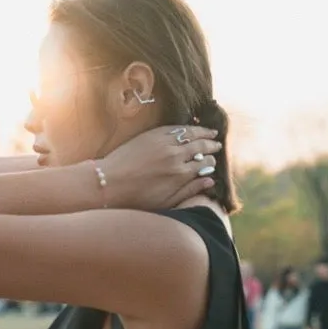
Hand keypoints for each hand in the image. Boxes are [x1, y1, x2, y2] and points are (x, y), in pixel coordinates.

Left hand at [101, 124, 222, 210]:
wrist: (110, 183)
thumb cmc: (137, 198)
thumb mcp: (167, 201)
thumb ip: (190, 190)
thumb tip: (210, 181)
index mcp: (181, 174)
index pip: (205, 164)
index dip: (212, 163)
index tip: (214, 162)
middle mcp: (176, 156)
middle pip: (201, 147)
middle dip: (211, 145)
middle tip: (217, 144)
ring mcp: (164, 143)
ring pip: (190, 134)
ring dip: (203, 133)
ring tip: (211, 132)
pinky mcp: (152, 135)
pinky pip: (175, 128)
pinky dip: (185, 127)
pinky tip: (190, 128)